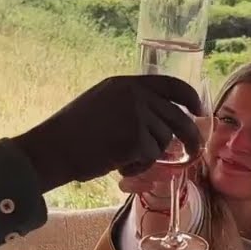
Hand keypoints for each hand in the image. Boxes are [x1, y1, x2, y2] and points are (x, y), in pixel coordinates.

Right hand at [11, 75, 203, 191]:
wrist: (53, 148)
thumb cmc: (73, 133)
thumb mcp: (103, 103)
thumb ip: (132, 104)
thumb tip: (165, 121)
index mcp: (126, 83)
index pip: (170, 84)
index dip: (189, 98)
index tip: (198, 110)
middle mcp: (135, 95)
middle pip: (177, 117)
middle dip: (190, 136)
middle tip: (194, 150)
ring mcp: (137, 115)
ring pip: (164, 141)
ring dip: (149, 154)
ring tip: (122, 156)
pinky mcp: (137, 138)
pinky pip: (151, 157)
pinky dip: (138, 166)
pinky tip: (118, 163)